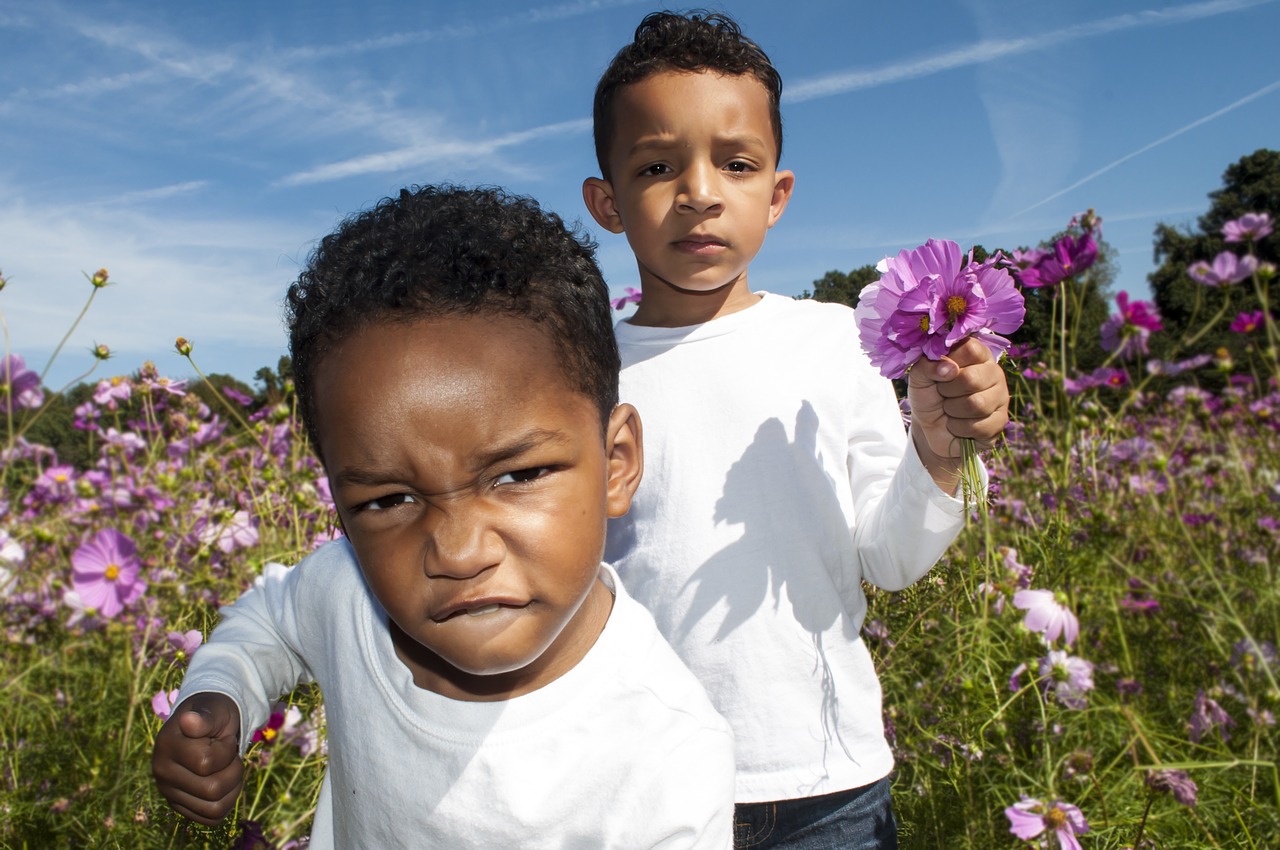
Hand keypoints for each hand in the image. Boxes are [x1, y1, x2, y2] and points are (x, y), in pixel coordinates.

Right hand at [151, 693, 243, 824]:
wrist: (205, 726)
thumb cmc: (213, 715)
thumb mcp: (215, 710)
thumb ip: (205, 717)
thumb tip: (189, 720)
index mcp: (167, 745)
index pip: (206, 762)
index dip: (226, 749)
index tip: (223, 738)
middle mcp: (162, 772)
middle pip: (212, 790)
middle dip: (233, 770)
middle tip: (230, 756)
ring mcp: (169, 792)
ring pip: (214, 808)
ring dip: (232, 788)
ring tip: (228, 769)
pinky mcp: (179, 806)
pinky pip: (211, 818)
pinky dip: (226, 803)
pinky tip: (224, 784)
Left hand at [907, 337, 1009, 482]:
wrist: (930, 429)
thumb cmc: (928, 396)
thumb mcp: (919, 377)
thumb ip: (928, 365)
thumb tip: (949, 368)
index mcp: (977, 355)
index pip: (969, 348)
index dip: (949, 361)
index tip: (939, 371)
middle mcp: (994, 372)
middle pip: (971, 378)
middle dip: (947, 390)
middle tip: (943, 393)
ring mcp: (1001, 397)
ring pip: (977, 404)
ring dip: (953, 410)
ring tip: (949, 409)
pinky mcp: (1000, 421)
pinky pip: (979, 426)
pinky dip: (959, 428)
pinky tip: (957, 425)